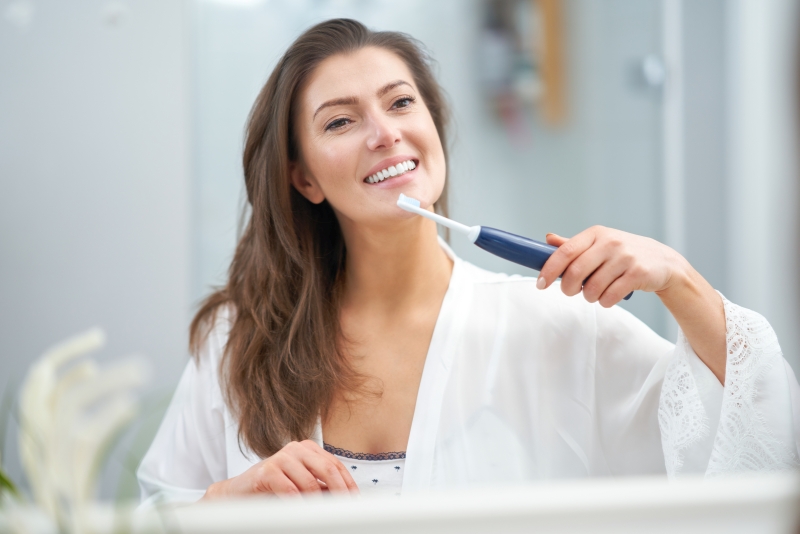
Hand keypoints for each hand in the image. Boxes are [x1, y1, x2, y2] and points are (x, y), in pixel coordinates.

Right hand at [202, 440, 358, 499]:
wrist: (240, 491)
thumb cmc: (273, 488)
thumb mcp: (302, 484)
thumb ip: (321, 486)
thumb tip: (344, 497)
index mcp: (308, 449)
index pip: (336, 464)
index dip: (348, 483)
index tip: (355, 499)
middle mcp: (296, 449)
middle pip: (327, 469)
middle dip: (340, 491)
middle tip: (344, 507)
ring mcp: (281, 457)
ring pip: (309, 482)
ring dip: (317, 502)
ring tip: (322, 514)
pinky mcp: (267, 470)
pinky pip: (290, 489)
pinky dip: (298, 503)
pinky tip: (301, 511)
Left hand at [537, 226, 689, 306]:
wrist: (663, 262)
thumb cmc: (623, 254)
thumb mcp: (600, 244)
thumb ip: (573, 245)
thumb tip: (548, 239)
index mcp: (596, 234)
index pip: (565, 252)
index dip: (549, 270)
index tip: (540, 284)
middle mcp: (610, 243)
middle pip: (575, 273)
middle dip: (568, 288)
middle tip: (571, 292)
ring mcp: (625, 258)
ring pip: (592, 289)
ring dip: (590, 297)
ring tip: (597, 292)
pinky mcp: (638, 274)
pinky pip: (610, 297)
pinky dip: (606, 302)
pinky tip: (611, 295)